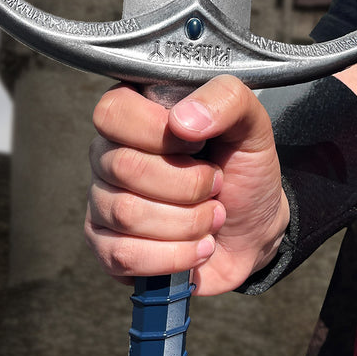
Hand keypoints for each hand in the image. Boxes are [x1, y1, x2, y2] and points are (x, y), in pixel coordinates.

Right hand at [86, 76, 289, 294]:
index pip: (113, 112)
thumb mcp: (251, 125)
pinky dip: (175, 256)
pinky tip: (198, 248)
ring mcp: (102, 202)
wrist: (254, 231)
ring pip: (125, 214)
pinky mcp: (106, 247)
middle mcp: (108, 154)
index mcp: (134, 114)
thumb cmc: (244, 170)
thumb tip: (181, 121)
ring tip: (212, 218)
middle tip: (216, 185)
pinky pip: (123, 255)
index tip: (199, 144)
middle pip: (123, 166)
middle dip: (188, 185)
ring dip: (188, 222)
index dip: (160, 132)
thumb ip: (225, 100)